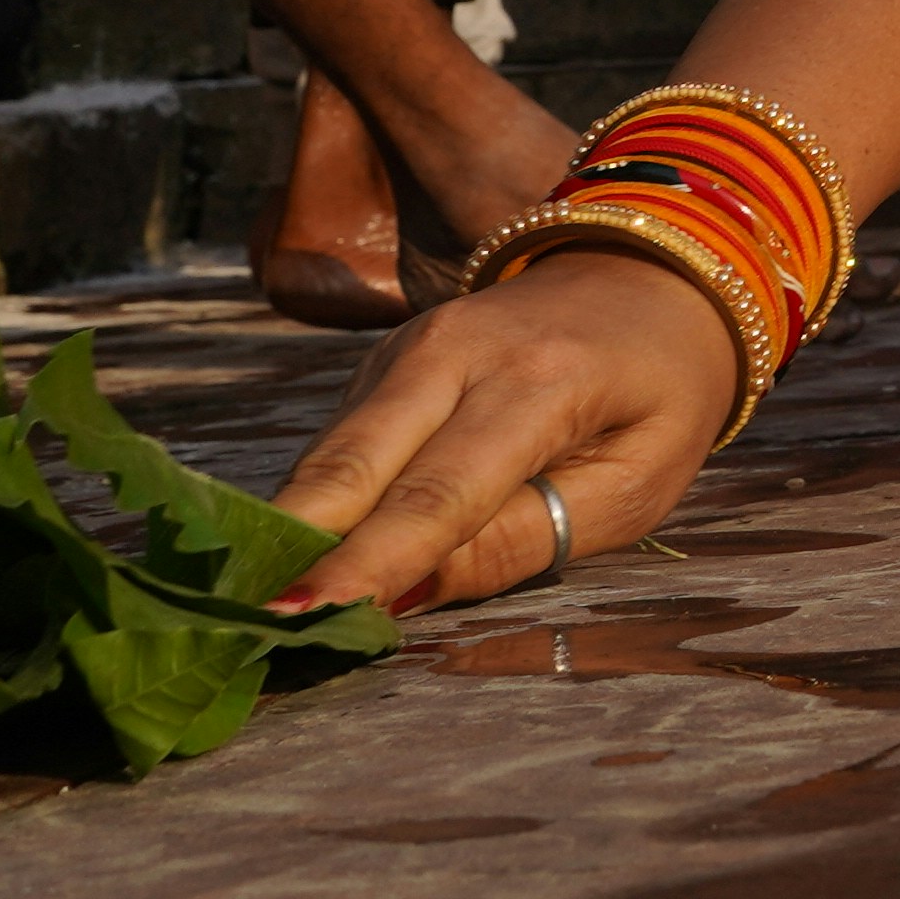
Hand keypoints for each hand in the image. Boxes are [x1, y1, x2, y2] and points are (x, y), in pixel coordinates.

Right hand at [269, 251, 744, 618]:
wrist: (656, 272)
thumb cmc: (662, 392)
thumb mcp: (638, 478)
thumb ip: (530, 535)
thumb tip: (411, 594)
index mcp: (540, 380)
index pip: (439, 491)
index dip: (367, 562)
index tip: (298, 619)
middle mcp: (458, 350)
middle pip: (354, 462)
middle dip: (294, 548)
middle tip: (237, 627)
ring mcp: (410, 345)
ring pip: (332, 454)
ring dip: (289, 532)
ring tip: (242, 610)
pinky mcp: (385, 359)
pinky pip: (340, 443)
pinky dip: (313, 504)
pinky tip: (287, 563)